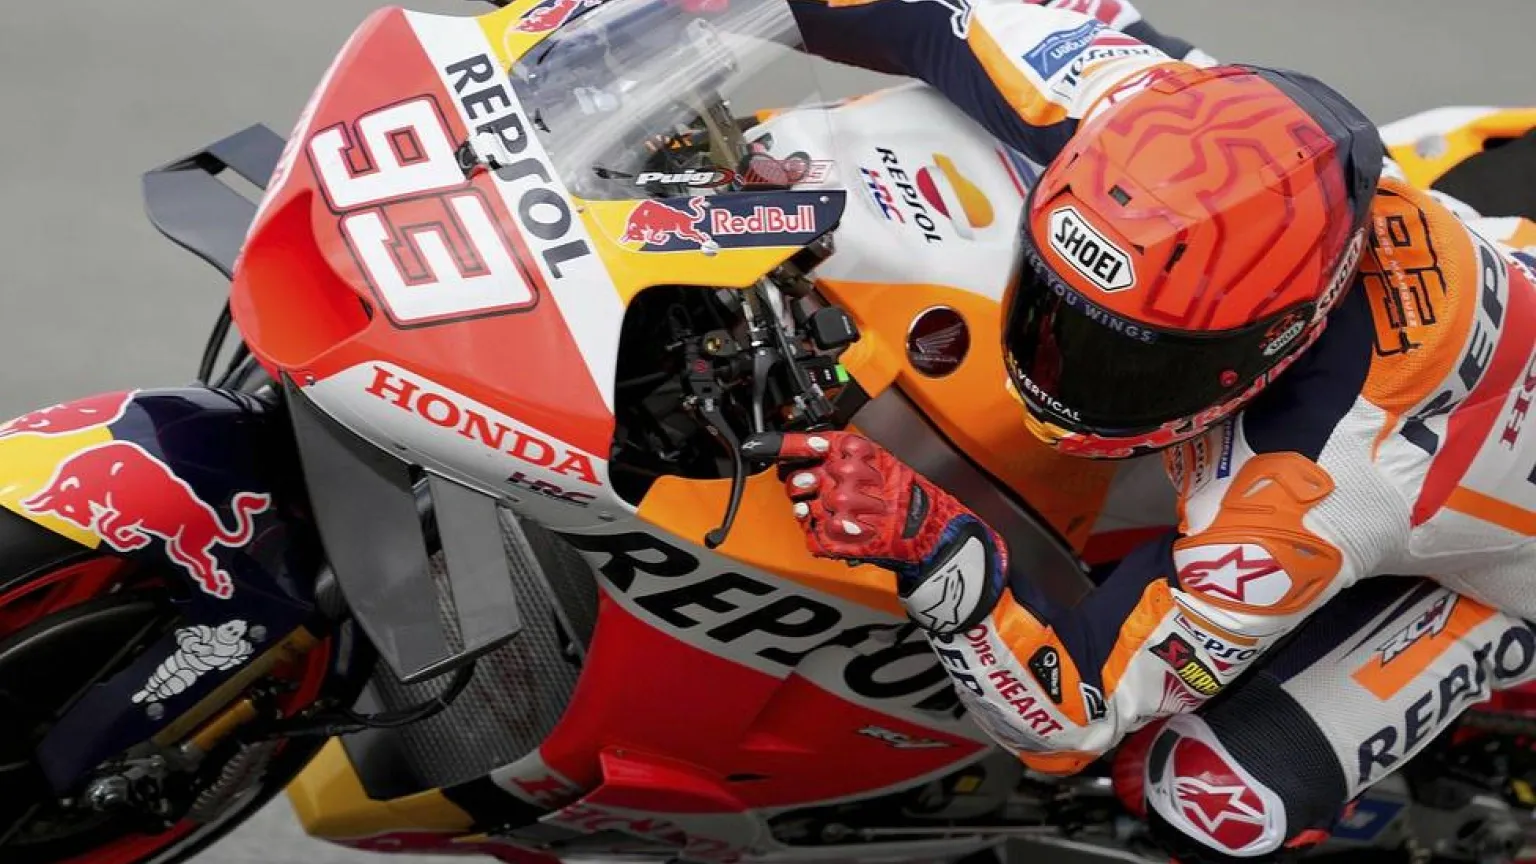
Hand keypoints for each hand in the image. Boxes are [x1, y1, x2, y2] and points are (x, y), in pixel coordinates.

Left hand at [743, 431, 1008, 634]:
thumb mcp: (873, 458)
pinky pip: (812, 536)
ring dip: (816, 514)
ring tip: (842, 514)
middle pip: (795, 482)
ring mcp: (837, 508)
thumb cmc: (900, 492)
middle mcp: (841, 476)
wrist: (925, 528)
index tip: (754, 446)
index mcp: (851, 450)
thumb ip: (837, 453)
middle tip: (821, 493)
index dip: (778, 446)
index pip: (804, 444)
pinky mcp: (835, 536)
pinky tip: (845, 531)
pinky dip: (824, 537)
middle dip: (801, 488)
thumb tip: (799, 454)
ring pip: (802, 510)